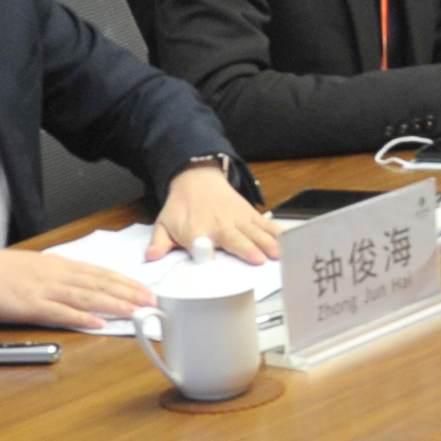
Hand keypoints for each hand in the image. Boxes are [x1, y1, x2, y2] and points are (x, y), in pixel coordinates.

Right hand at [0, 241, 157, 329]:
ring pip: (87, 297)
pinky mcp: (31, 304)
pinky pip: (61, 312)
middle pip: (100, 284)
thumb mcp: (36, 267)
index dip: (125, 282)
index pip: (100, 273)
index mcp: (60, 265)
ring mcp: (45, 289)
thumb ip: (59, 276)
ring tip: (136, 311)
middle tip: (152, 301)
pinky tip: (99, 323)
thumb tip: (80, 286)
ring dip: (114, 304)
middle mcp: (57, 274)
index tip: (145, 289)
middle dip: (129, 293)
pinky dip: (82, 318)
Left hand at [152, 163, 279, 263]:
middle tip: (260, 261)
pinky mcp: (250, 214)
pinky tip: (289, 242)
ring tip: (280, 255)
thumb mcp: (164, 224)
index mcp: (196, 231)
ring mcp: (238, 219)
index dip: (208, 254)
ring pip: (255, 233)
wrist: (196, 178)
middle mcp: (219, 225)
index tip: (215, 262)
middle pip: (236, 240)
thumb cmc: (182, 207)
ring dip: (268, 244)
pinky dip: (277, 233)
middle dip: (248, 250)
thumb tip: (151, 258)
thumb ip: (159, 244)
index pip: (202, 245)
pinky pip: (266, 225)